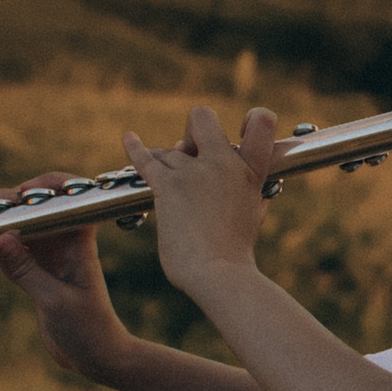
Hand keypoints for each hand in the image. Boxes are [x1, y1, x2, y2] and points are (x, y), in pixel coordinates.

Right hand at [0, 173, 130, 380]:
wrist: (95, 356)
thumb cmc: (88, 328)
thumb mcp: (55, 301)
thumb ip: (27, 271)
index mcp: (79, 243)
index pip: (67, 201)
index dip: (46, 188)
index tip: (22, 191)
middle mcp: (64, 243)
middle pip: (31, 211)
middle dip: (4, 202)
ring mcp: (48, 255)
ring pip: (15, 227)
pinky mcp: (35, 270)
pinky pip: (9, 248)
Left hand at [121, 106, 276, 297]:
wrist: (219, 272)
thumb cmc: (235, 250)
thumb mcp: (254, 211)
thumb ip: (249, 189)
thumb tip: (244, 180)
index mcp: (252, 170)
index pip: (262, 120)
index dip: (253, 117)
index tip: (239, 131)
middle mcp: (224, 162)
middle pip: (202, 118)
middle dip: (193, 130)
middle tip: (191, 154)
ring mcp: (195, 171)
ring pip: (169, 151)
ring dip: (165, 163)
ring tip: (168, 183)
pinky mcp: (168, 185)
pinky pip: (146, 159)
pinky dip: (135, 147)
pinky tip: (128, 138)